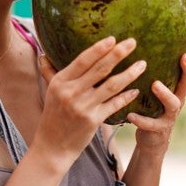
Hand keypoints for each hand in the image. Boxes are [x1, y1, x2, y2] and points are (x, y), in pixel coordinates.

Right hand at [35, 37, 143, 166]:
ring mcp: (83, 107)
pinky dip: (126, 96)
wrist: (52, 147)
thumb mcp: (49, 92)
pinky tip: (136, 89)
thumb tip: (43, 54)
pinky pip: (114, 104)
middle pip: (100, 69)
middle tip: (132, 42)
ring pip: (111, 85)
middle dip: (118, 53)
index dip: (98, 48)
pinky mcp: (93, 121)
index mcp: (61, 82)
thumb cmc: (53, 116)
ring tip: (142, 64)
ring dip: (129, 73)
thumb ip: (49, 72)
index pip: (82, 60)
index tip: (113, 38)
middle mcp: (72, 92)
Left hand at [127, 34, 185, 152]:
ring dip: (165, 94)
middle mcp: (178, 98)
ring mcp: (169, 114)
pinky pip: (151, 124)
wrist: (153, 138)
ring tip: (155, 84)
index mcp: (177, 85)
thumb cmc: (153, 105)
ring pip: (173, 104)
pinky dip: (141, 119)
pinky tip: (130, 115)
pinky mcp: (158, 129)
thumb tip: (144, 37)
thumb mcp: (157, 85)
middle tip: (184, 57)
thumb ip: (157, 67)